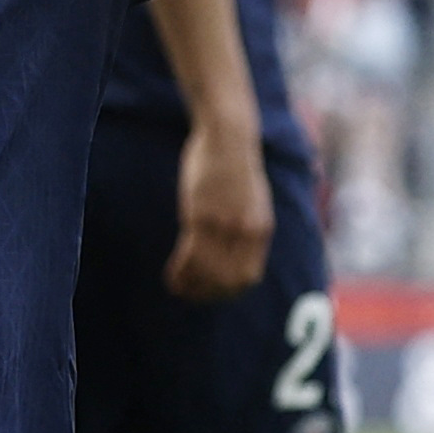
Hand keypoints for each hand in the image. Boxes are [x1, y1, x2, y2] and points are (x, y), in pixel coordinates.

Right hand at [163, 123, 276, 304]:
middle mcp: (246, 232)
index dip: (229, 291)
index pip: (248, 276)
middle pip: (228, 280)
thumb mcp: (251, 200)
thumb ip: (244, 225)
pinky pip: (190, 255)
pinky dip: (180, 270)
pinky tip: (171, 274)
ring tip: (177, 286)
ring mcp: (224, 225)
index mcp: (261, 230)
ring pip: (206, 271)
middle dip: (208, 293)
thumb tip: (231, 248)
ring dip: (190, 285)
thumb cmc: (235, 166)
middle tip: (190, 295)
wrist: (229, 136)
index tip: (212, 294)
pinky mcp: (202, 216)